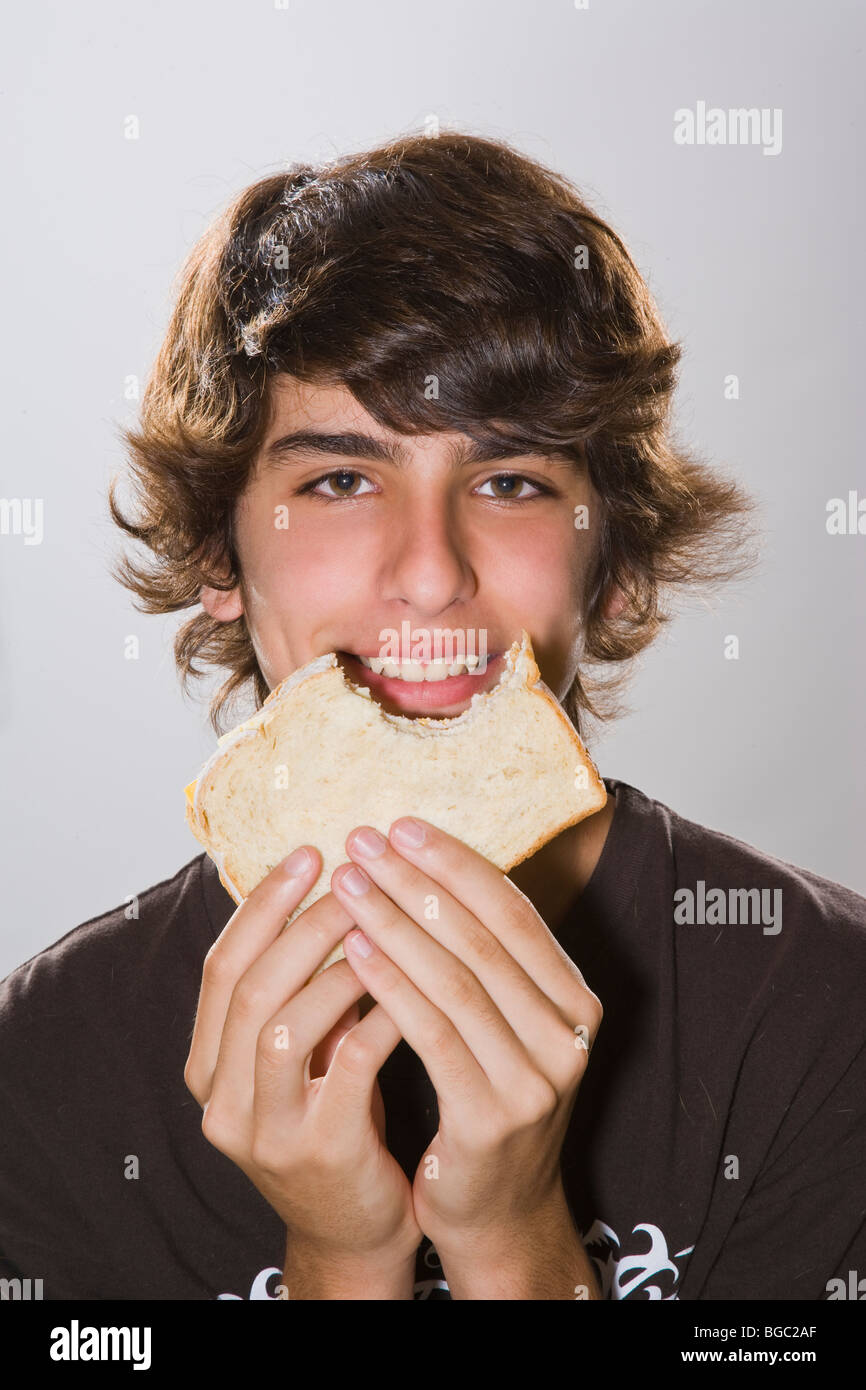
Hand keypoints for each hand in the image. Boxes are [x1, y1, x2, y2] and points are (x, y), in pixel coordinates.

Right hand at [183, 850, 422, 1267]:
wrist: (354, 1230)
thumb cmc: (337, 1118)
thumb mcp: (303, 1053)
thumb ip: (300, 988)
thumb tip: (330, 886)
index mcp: (208, 1065)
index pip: (221, 966)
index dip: (263, 904)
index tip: (311, 852)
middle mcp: (221, 1100)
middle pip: (248, 988)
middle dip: (303, 924)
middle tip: (354, 877)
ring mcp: (265, 1132)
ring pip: (284, 1026)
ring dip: (336, 966)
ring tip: (381, 924)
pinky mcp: (319, 1152)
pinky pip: (348, 1066)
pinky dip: (377, 1016)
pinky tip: (410, 987)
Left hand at [331, 819, 601, 1256]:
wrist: (496, 1210)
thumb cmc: (486, 1100)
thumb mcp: (504, 1025)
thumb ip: (484, 960)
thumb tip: (427, 865)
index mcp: (575, 998)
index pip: (513, 911)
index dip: (455, 863)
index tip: (401, 825)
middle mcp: (569, 1033)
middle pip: (483, 937)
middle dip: (417, 882)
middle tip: (364, 843)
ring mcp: (537, 1078)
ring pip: (456, 979)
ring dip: (395, 923)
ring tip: (348, 885)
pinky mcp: (493, 1117)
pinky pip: (433, 1033)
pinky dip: (392, 985)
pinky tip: (355, 951)